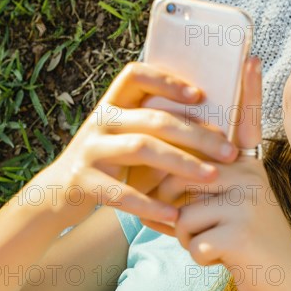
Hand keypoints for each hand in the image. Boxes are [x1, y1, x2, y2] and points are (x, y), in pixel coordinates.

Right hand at [37, 62, 237, 227]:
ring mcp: (90, 150)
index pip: (135, 75)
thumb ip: (162, 127)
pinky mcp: (84, 182)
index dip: (166, 81)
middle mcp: (101, 121)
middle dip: (196, 135)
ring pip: (142, 149)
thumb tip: (218, 125)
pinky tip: (174, 215)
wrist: (61, 191)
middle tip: (229, 151)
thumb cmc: (114, 161)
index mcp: (114, 104)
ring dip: (182, 163)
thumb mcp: (132, 136)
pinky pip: (121, 193)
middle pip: (154, 119)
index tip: (200, 95)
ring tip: (212, 177)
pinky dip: (149, 205)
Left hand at [147, 58, 290, 290]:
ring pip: (182, 210)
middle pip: (184, 173)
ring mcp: (247, 202)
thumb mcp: (235, 209)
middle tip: (200, 228)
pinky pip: (190, 238)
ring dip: (187, 235)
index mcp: (250, 168)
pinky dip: (196, 255)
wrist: (285, 286)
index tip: (251, 56)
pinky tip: (222, 258)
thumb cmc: (251, 245)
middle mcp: (250, 177)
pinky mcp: (239, 230)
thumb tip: (168, 181)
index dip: (248, 89)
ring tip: (216, 242)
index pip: (246, 124)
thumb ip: (209, 189)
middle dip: (175, 207)